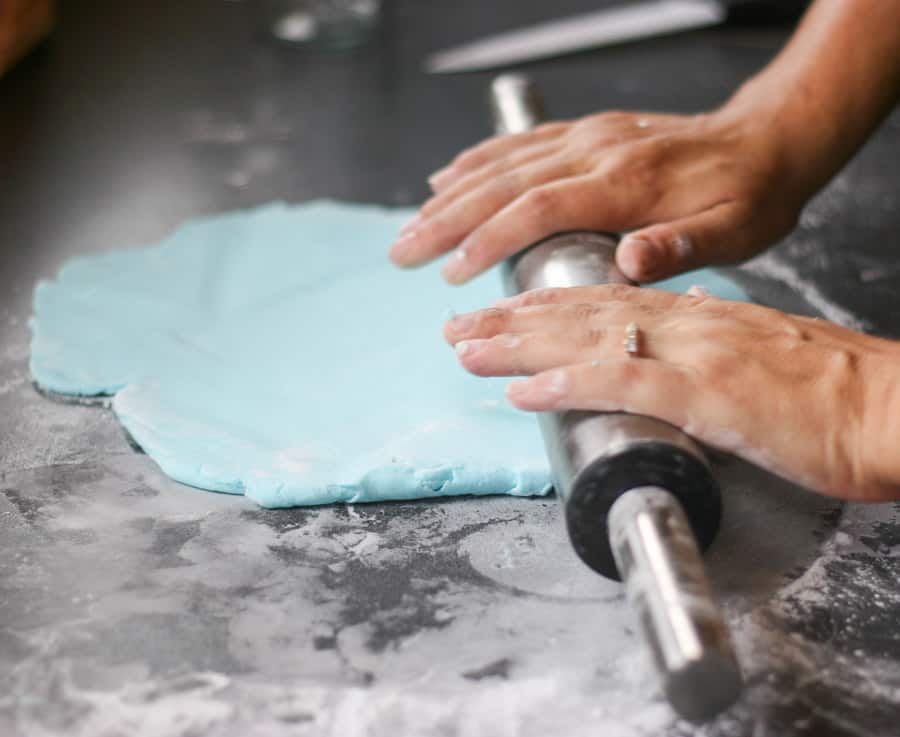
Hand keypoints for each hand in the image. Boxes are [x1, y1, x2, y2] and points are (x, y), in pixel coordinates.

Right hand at [389, 109, 808, 284]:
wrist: (766, 139)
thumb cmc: (750, 194)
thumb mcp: (735, 231)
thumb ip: (680, 246)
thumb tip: (631, 261)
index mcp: (626, 184)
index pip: (539, 208)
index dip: (489, 238)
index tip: (451, 270)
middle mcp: (597, 152)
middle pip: (504, 184)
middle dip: (447, 220)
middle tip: (402, 252)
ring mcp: (588, 138)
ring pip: (503, 164)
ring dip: (450, 194)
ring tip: (410, 225)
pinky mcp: (587, 133)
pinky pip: (520, 143)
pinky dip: (477, 160)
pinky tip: (447, 177)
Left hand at [443, 286, 899, 501]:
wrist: (891, 404)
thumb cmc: (831, 391)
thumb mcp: (752, 359)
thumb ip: (701, 354)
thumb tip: (659, 362)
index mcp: (696, 316)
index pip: (602, 302)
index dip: (543, 308)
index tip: (500, 313)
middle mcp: (685, 323)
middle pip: (579, 315)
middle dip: (511, 322)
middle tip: (457, 327)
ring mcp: (693, 354)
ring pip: (586, 340)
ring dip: (518, 346)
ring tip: (466, 350)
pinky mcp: (707, 393)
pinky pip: (622, 383)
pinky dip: (566, 384)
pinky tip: (524, 392)